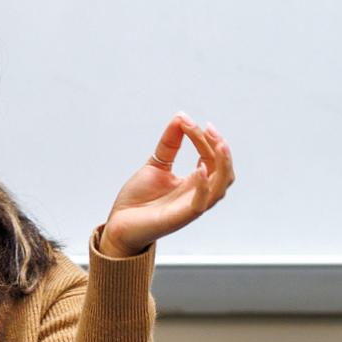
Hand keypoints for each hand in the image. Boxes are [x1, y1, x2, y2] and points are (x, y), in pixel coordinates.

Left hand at [99, 114, 234, 255]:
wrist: (119, 224)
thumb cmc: (138, 200)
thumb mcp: (156, 165)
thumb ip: (169, 144)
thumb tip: (181, 116)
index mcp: (195, 183)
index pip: (210, 157)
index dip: (203, 138)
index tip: (186, 121)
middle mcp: (198, 194)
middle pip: (223, 170)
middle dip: (220, 147)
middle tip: (208, 128)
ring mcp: (191, 206)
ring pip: (221, 187)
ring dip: (223, 164)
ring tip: (219, 143)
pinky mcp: (181, 217)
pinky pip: (201, 203)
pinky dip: (204, 187)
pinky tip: (200, 170)